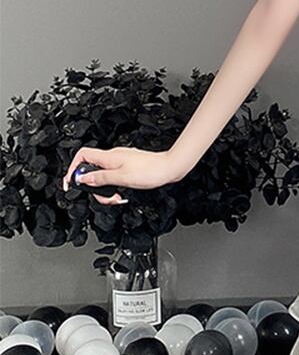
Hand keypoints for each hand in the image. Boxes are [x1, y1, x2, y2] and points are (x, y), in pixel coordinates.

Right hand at [61, 146, 183, 205]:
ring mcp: (121, 162)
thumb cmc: (151, 171)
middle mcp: (114, 157)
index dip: (73, 168)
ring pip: (103, 176)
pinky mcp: (129, 167)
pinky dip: (115, 187)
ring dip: (106, 190)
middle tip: (104, 197)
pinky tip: (122, 193)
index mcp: (109, 157)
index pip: (82, 156)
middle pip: (91, 170)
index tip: (72, 183)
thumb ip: (101, 178)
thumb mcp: (121, 178)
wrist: (171, 168)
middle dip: (94, 187)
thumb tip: (82, 179)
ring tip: (116, 198)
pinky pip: (114, 177)